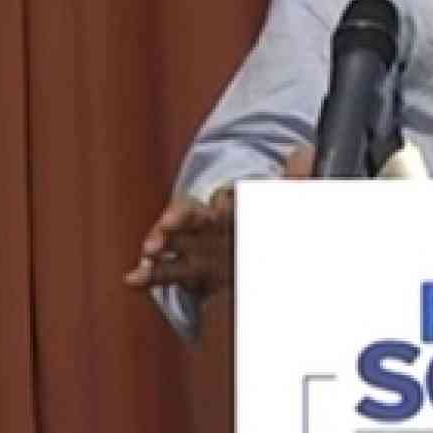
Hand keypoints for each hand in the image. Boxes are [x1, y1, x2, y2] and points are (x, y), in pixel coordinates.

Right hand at [122, 145, 314, 292]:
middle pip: (190, 217)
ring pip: (172, 242)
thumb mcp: (290, 198)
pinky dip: (149, 275)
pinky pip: (168, 272)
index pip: (228, 198)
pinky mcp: (194, 271)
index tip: (223, 208)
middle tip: (165, 229)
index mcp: (237, 205)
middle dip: (177, 221)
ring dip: (158, 245)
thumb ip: (296, 179)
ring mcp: (200, 246)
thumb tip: (300, 152)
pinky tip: (132, 280)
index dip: (224, 202)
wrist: (264, 249)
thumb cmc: (269, 218)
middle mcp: (212, 223)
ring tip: (147, 254)